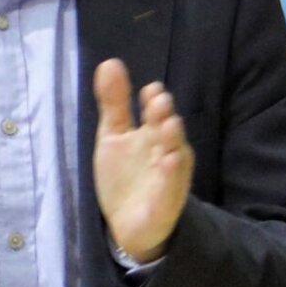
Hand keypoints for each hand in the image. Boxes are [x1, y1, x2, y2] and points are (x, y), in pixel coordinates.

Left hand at [93, 59, 191, 262]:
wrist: (126, 224)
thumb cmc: (125, 175)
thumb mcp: (113, 136)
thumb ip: (114, 102)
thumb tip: (109, 62)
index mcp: (152, 134)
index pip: (156, 112)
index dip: (154, 101)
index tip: (149, 89)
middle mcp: (165, 151)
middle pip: (168, 130)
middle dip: (165, 116)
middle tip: (159, 101)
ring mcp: (168, 177)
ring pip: (176, 156)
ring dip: (173, 141)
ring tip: (168, 125)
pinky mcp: (166, 202)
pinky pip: (172, 187)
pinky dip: (172, 175)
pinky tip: (169, 161)